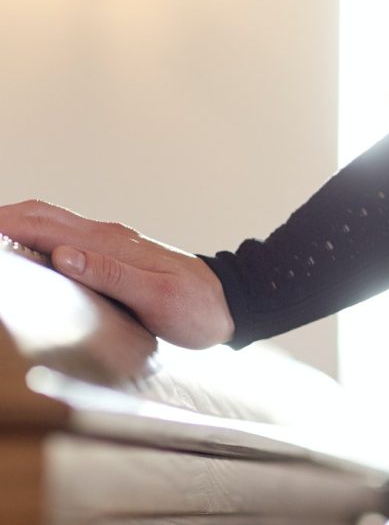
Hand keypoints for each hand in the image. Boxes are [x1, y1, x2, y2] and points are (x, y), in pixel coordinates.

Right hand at [0, 200, 234, 348]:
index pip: (45, 224)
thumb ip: (112, 275)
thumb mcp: (158, 298)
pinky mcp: (116, 257)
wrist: (231, 305)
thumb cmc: (197, 309)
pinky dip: (38, 239)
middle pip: (42, 216)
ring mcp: (111, 244)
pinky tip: (29, 255)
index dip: (6, 225)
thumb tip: (63, 256)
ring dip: (18, 226)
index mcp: (111, 244)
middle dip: (4, 221)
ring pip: (53, 224)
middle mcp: (107, 237)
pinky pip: (68, 240)